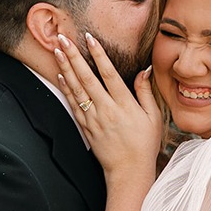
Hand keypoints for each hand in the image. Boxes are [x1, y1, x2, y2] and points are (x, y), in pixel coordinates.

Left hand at [54, 32, 162, 181]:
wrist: (128, 172)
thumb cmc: (144, 144)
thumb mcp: (153, 117)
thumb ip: (146, 92)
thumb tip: (144, 69)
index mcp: (125, 105)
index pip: (109, 74)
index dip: (98, 54)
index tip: (89, 38)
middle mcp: (106, 110)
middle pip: (87, 78)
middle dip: (74, 56)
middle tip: (63, 38)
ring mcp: (93, 119)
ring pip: (76, 89)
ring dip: (65, 68)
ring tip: (57, 50)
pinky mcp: (86, 128)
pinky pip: (73, 104)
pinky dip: (66, 89)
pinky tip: (60, 75)